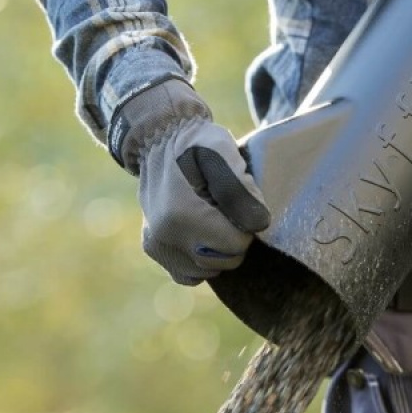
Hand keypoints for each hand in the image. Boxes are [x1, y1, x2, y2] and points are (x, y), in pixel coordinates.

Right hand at [110, 79, 269, 284]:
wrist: (160, 138)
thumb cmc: (198, 144)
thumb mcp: (224, 154)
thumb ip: (241, 191)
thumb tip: (258, 225)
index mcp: (183, 214)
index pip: (237, 244)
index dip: (245, 223)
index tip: (238, 201)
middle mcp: (165, 236)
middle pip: (224, 260)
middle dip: (232, 237)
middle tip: (224, 207)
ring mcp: (157, 245)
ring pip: (208, 270)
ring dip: (218, 249)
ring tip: (211, 216)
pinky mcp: (153, 249)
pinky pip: (188, 273)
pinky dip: (199, 259)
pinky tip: (201, 234)